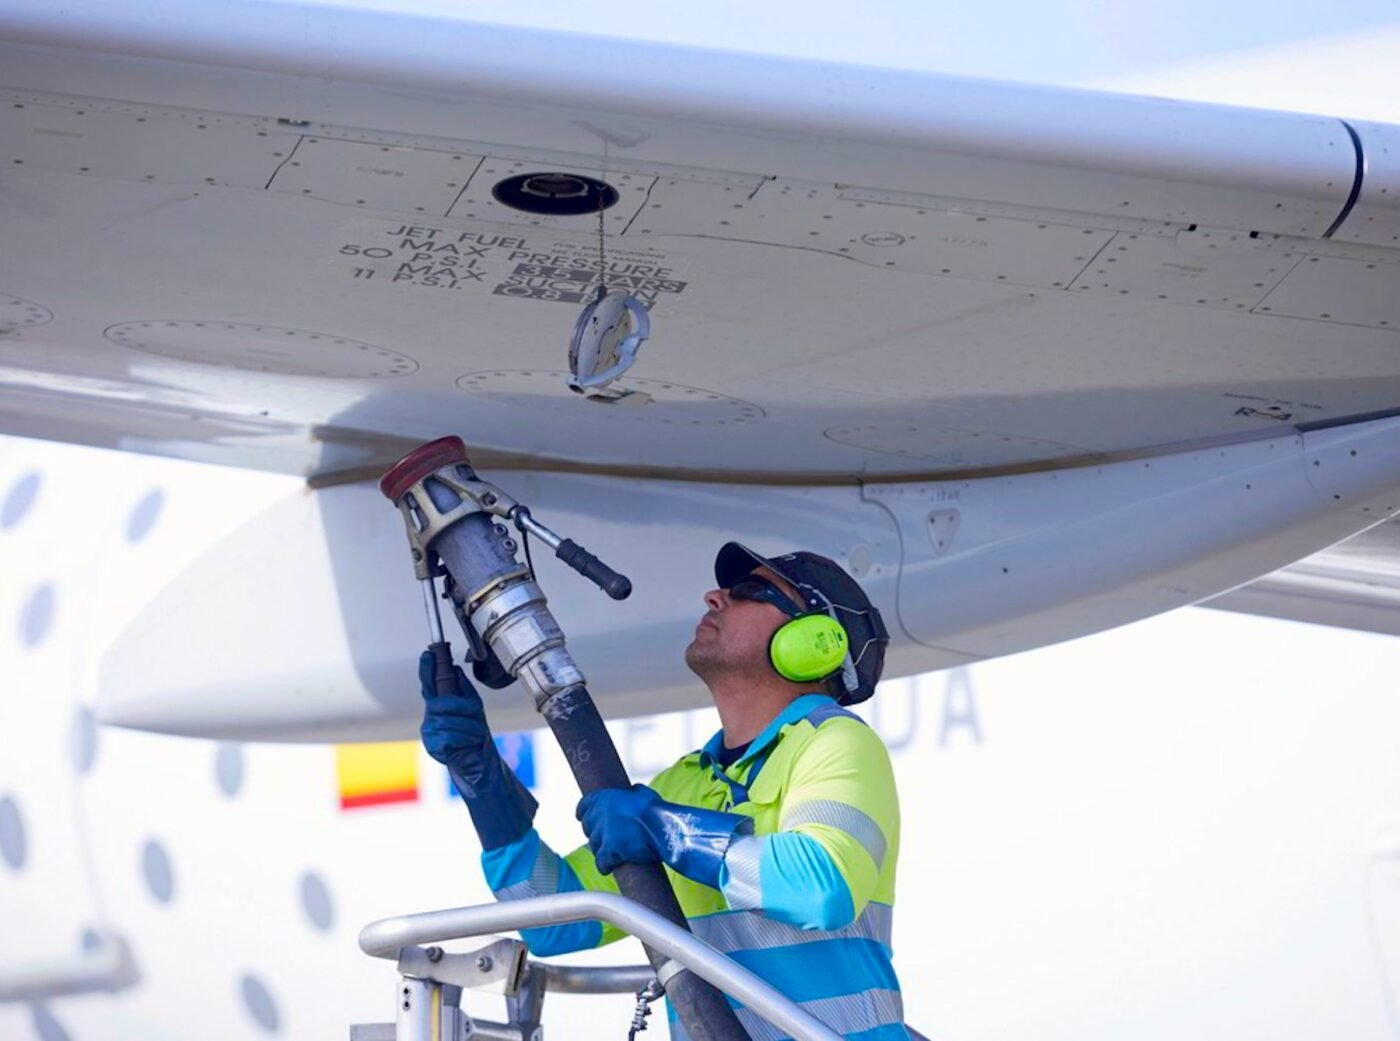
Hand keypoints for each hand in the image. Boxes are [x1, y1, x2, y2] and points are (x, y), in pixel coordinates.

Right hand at [418, 650, 493, 782]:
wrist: (479, 760)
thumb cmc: (474, 732)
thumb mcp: (473, 706)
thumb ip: (462, 688)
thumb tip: (454, 669)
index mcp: (440, 705)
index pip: (430, 683)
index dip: (427, 669)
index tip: (428, 654)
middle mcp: (431, 716)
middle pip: (440, 702)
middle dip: (461, 706)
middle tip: (474, 713)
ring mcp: (429, 732)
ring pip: (448, 720)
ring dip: (468, 726)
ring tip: (473, 734)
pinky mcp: (432, 746)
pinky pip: (449, 736)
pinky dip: (464, 739)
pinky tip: (466, 744)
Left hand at [578, 785, 753, 885]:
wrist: (665, 829)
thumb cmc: (658, 811)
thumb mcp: (645, 794)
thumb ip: (634, 793)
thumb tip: (635, 791)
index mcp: (604, 797)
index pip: (583, 806)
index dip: (586, 814)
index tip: (588, 820)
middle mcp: (599, 814)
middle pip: (588, 827)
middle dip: (596, 833)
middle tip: (609, 838)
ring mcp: (602, 833)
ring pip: (593, 846)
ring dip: (602, 849)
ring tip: (615, 852)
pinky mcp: (608, 852)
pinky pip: (601, 862)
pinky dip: (605, 865)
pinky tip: (611, 866)